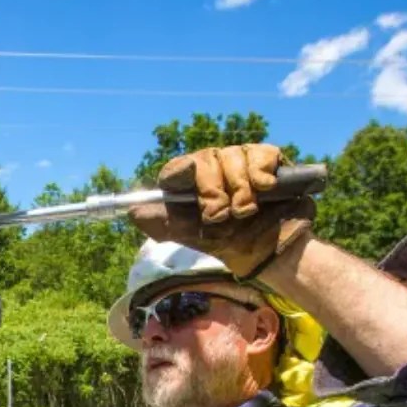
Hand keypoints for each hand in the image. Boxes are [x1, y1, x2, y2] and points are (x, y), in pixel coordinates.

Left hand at [128, 144, 314, 278]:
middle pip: (205, 160)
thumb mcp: (197, 238)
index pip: (177, 170)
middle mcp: (214, 171)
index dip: (179, 170)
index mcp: (192, 188)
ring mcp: (240, 164)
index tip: (185, 173)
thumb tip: (133, 212)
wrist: (273, 252)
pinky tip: (265, 188)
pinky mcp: (267, 162)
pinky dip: (260, 171)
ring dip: (240, 188)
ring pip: (233, 156)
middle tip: (222, 215)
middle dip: (213, 189)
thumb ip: (165, 225)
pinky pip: (260, 153)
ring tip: (245, 212)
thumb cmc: (233, 245)